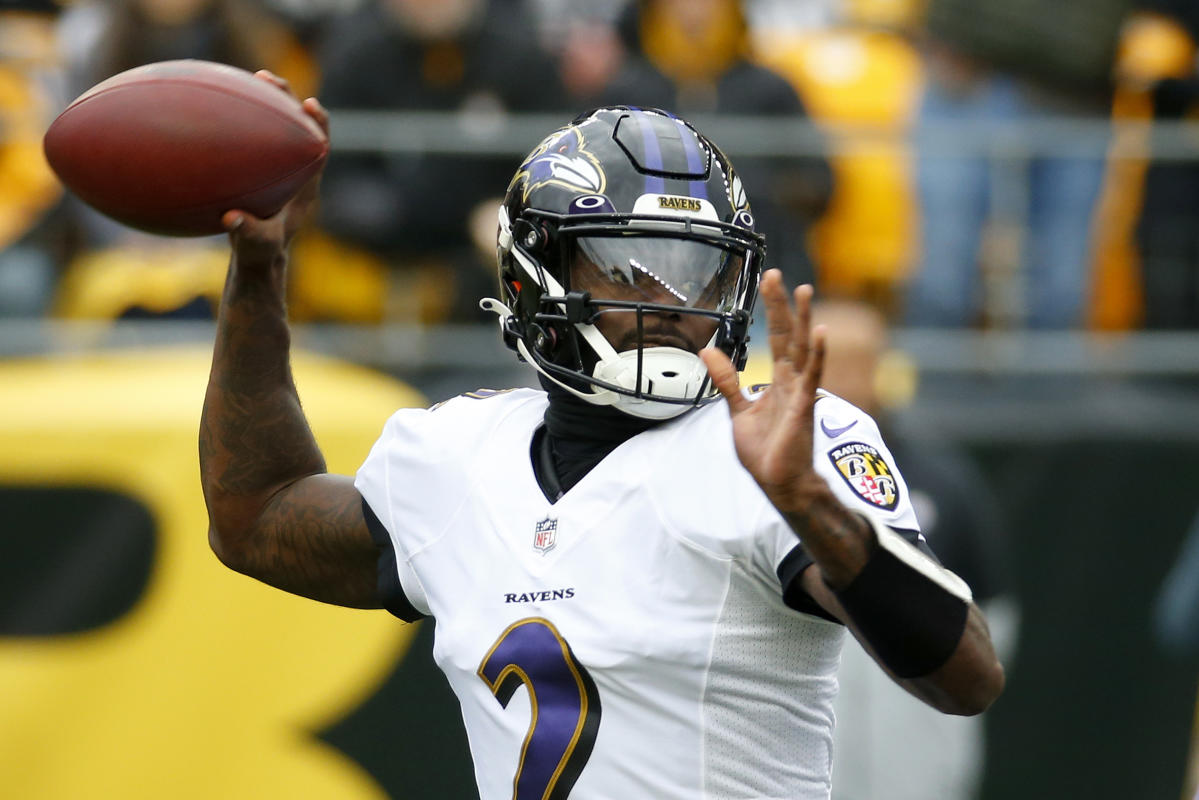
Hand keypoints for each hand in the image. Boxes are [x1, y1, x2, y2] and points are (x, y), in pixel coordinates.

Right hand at [221, 70, 328, 265]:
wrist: (256, 256)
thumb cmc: (260, 252)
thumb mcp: (255, 246)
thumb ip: (248, 234)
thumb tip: (232, 219)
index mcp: (305, 185)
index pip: (319, 147)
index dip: (318, 124)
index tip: (309, 104)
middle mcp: (295, 169)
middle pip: (299, 126)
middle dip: (288, 99)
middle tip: (268, 78)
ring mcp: (276, 165)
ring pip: (276, 125)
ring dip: (266, 101)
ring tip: (251, 76)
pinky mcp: (257, 166)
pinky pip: (251, 136)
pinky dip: (240, 119)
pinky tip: (216, 103)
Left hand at [699, 269, 826, 512]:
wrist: (778, 482)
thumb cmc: (766, 451)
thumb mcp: (738, 410)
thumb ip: (728, 380)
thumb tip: (708, 351)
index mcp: (779, 380)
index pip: (775, 337)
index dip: (771, 309)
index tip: (769, 281)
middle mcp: (792, 381)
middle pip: (787, 334)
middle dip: (781, 305)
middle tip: (775, 274)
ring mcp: (800, 392)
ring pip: (802, 348)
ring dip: (803, 319)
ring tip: (804, 289)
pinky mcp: (803, 406)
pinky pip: (812, 376)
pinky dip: (816, 354)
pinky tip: (819, 332)